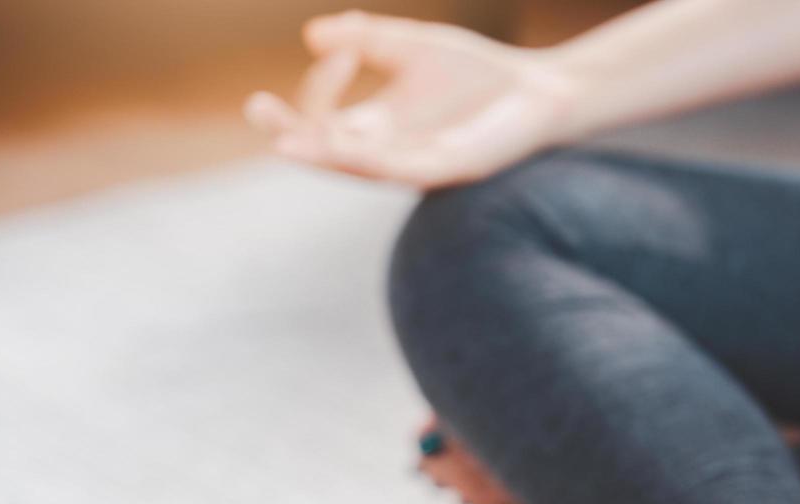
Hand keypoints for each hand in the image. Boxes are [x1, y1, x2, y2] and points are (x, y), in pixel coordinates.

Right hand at [245, 11, 579, 187]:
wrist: (540, 92)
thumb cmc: (480, 75)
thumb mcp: (413, 46)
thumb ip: (368, 40)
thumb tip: (313, 35)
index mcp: (376, 128)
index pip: (324, 118)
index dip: (318, 89)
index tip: (335, 50)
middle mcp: (389, 153)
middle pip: (327, 151)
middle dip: (292, 133)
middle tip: (259, 110)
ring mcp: (416, 167)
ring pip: (357, 167)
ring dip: (321, 154)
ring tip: (285, 143)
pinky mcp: (447, 172)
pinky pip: (400, 170)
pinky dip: (370, 161)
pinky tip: (346, 149)